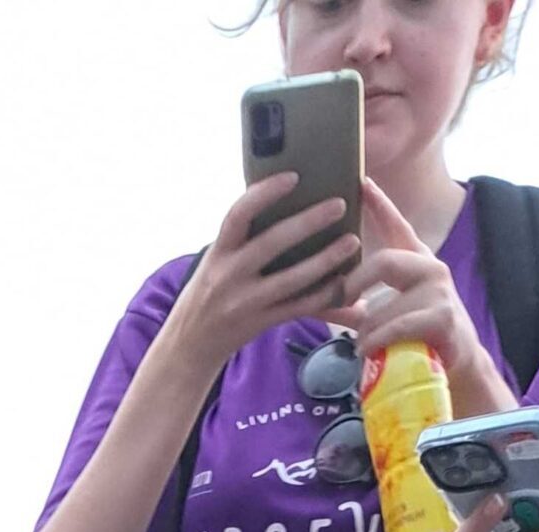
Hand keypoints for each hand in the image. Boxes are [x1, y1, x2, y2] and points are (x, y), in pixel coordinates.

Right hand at [166, 173, 363, 374]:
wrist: (187, 346)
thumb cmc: (208, 295)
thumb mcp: (216, 263)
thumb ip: (242, 240)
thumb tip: (276, 203)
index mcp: (218, 254)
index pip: (237, 216)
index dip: (263, 194)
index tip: (292, 177)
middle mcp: (228, 276)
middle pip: (270, 243)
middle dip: (307, 222)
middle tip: (339, 205)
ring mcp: (244, 302)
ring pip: (291, 278)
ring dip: (325, 260)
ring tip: (351, 242)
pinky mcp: (258, 324)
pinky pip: (296, 308)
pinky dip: (322, 296)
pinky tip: (342, 284)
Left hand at [336, 183, 493, 399]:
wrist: (455, 366)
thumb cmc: (413, 338)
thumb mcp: (380, 315)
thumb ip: (354, 303)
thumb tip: (316, 297)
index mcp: (415, 263)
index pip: (397, 227)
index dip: (380, 205)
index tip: (362, 182)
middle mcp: (430, 269)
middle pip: (384, 261)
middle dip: (355, 283)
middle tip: (339, 300)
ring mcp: (439, 292)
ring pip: (383, 306)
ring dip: (365, 332)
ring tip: (363, 346)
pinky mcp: (441, 317)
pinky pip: (394, 327)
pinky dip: (374, 343)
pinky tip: (367, 353)